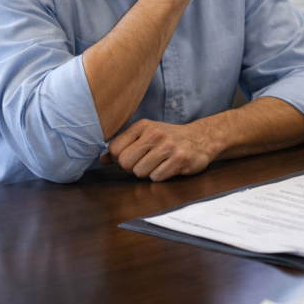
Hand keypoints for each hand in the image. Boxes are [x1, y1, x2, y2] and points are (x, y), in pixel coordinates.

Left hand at [100, 119, 214, 180]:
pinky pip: (156, 178)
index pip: (115, 149)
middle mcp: (155, 133)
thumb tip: (102, 160)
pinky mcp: (179, 159)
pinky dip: (160, 176)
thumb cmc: (169, 138)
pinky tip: (169, 167)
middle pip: (125, 162)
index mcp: (143, 126)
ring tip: (159, 163)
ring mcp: (168, 146)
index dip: (120, 159)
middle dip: (133, 167)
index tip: (132, 157)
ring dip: (148, 173)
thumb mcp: (146, 135)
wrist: (201, 138)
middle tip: (145, 162)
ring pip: (140, 172)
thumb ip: (124, 145)